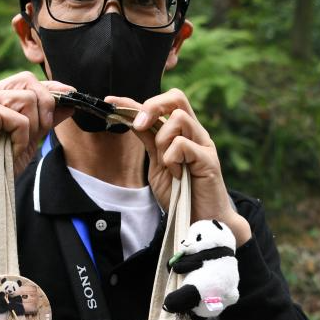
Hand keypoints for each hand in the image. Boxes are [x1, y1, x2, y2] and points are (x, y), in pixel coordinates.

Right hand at [0, 72, 74, 209]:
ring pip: (28, 99)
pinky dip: (21, 138)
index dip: (51, 87)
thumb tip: (69, 103)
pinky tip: (10, 149)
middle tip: (39, 131)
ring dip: (31, 127)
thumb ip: (44, 119)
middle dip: (45, 105)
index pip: (28, 81)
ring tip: (16, 144)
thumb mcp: (27, 139)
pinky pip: (19, 119)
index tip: (71, 95)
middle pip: (29, 82)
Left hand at [106, 89, 251, 246]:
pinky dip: (172, 159)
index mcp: (182, 133)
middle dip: (152, 107)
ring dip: (163, 140)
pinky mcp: (209, 159)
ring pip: (179, 118)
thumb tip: (132, 120)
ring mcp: (204, 144)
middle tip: (139, 125)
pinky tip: (177, 175)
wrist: (201, 222)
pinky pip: (183, 144)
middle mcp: (195, 133)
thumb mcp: (158, 166)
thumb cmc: (182, 196)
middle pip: (176, 97)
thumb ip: (149, 142)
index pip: (161, 105)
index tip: (110, 103)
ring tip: (167, 164)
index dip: (133, 102)